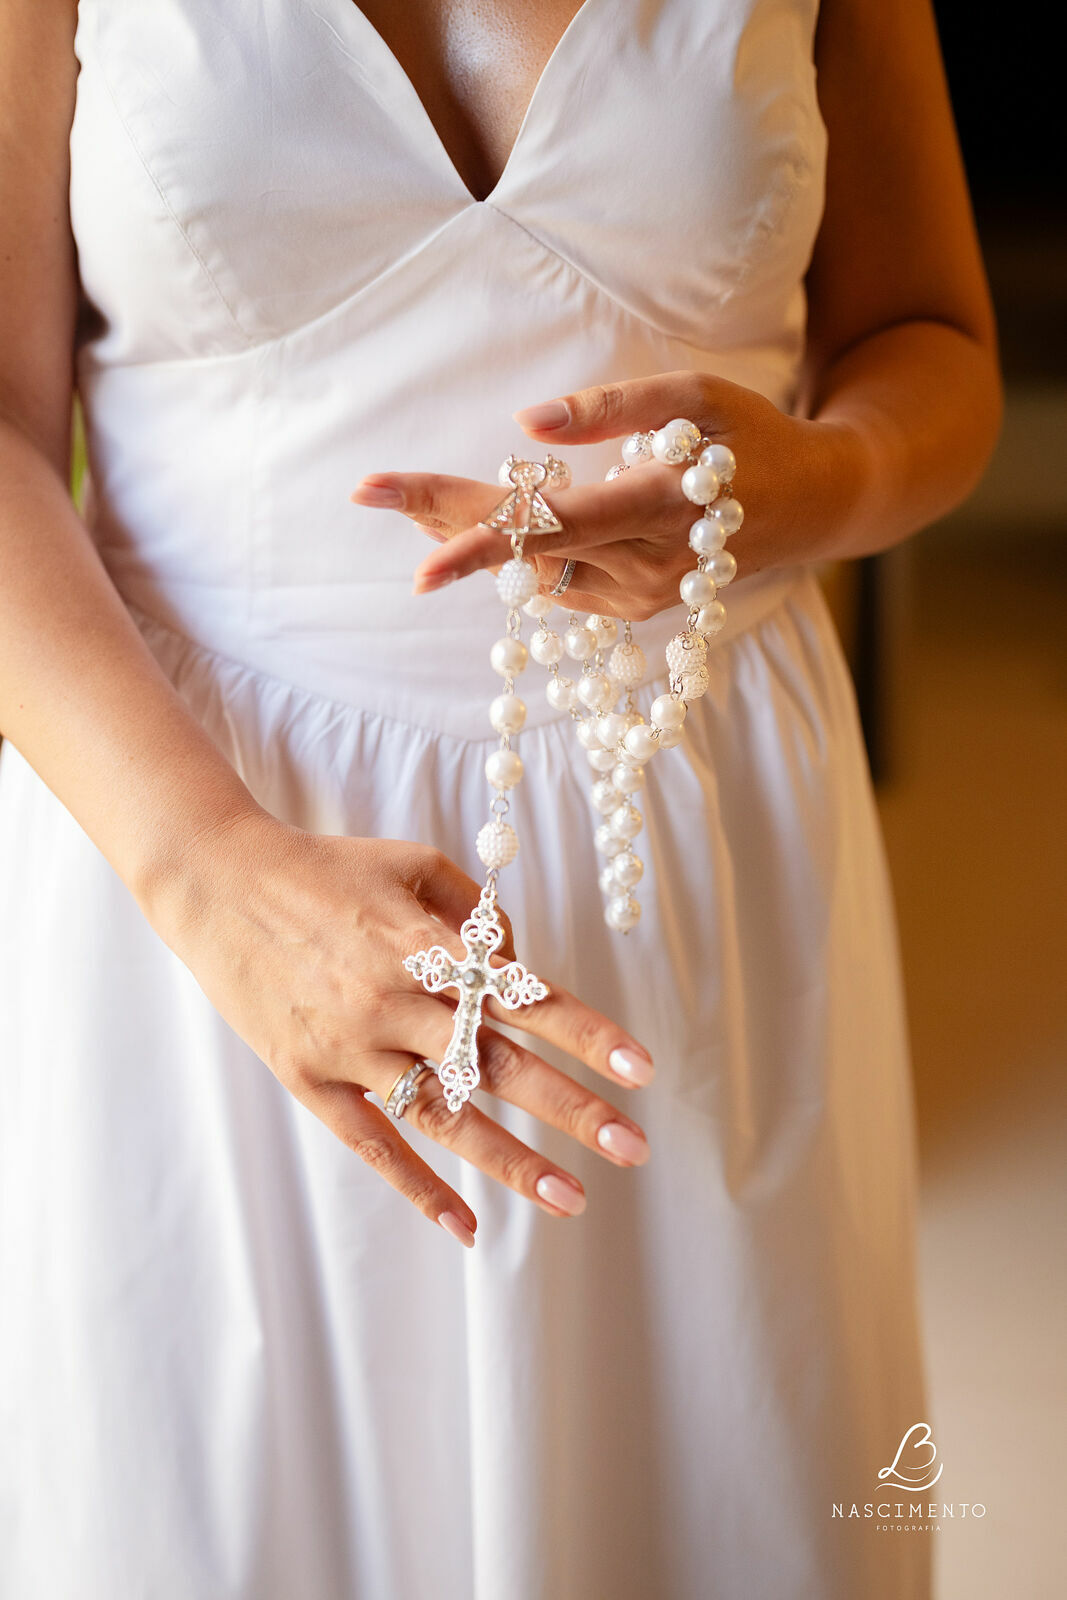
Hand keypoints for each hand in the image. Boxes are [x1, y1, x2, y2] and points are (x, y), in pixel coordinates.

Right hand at [155, 811, 654, 1246]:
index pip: (521, 996)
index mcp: (424, 945)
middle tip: (634, 1146)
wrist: (218, 883)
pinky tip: (466, 1227)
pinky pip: (372, 1144)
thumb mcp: (409, 862)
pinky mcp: (309, 1079)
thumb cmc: (324, 869)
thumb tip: (522, 964)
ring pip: (444, 1117)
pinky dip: (418, 1188)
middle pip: (496, 1064)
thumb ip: (476, 912)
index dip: (583, 1031)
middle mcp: (393, 1001)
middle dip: (571, 1107)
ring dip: (512, 1161)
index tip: (638, 1067)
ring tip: (573, 1198)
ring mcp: (350, 1046)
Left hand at [351, 369, 865, 617]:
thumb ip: (612, 408)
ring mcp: (639, 596)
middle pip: (525, 551)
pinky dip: (513, 552)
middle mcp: (644, 567)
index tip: (417, 564)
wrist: (813, 506)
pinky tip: (473, 523)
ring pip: (532, 570)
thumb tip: (527, 426)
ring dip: (469, 533)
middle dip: (444, 522)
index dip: (481, 543)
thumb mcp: (697, 396)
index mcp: (658, 507)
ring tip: (402, 498)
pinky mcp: (634, 607)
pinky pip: (557, 580)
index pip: (554, 530)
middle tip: (370, 490)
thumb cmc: (754, 437)